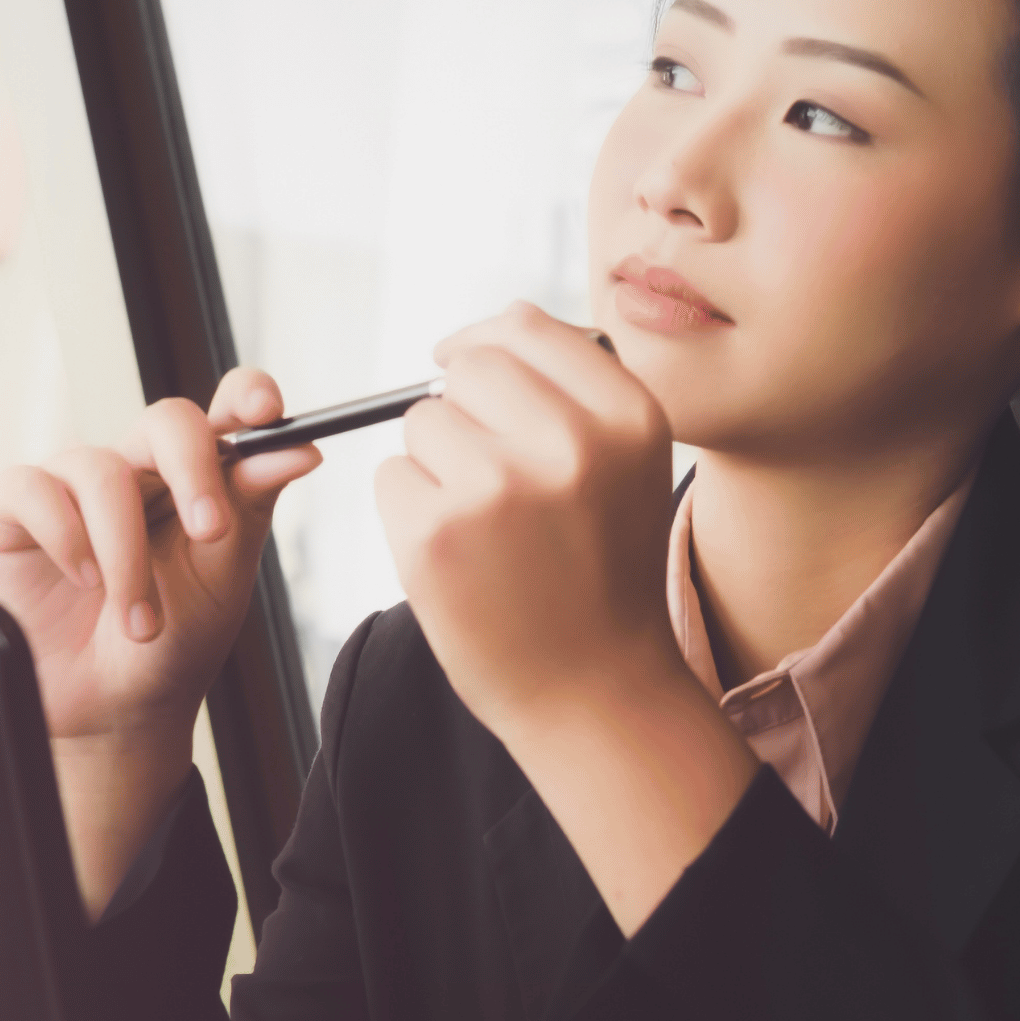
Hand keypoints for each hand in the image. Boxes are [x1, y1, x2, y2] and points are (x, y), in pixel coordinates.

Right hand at [0, 369, 317, 912]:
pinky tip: (82, 581)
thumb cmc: (173, 644)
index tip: (265, 411)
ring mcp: (73, 484)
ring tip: (140, 620)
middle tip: (212, 532)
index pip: (225, 410)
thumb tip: (298, 450)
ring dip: (126, 554)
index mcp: (198, 478)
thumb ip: (252, 507)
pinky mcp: (14, 509)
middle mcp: (137, 469)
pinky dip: (64, 538)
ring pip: (101, 471)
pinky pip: (32, 488)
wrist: (114, 711)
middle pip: (166, 421)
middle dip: (193, 471)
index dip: (245, 395)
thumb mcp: (224, 577)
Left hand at [374, 303, 682, 737]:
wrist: (596, 692)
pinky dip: (409, 514)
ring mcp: (496, 486)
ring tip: (485, 530)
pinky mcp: (434, 533)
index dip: (485, 348)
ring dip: (435, 467)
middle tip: (492, 481)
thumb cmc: (601, 574)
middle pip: (466, 370)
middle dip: (463, 412)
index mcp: (627, 415)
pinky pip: (392, 479)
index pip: (524, 327)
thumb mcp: (624, 467)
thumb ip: (570, 391)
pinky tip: (459, 560)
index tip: (470, 379)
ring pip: (421, 423)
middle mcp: (568, 442)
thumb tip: (469, 341)